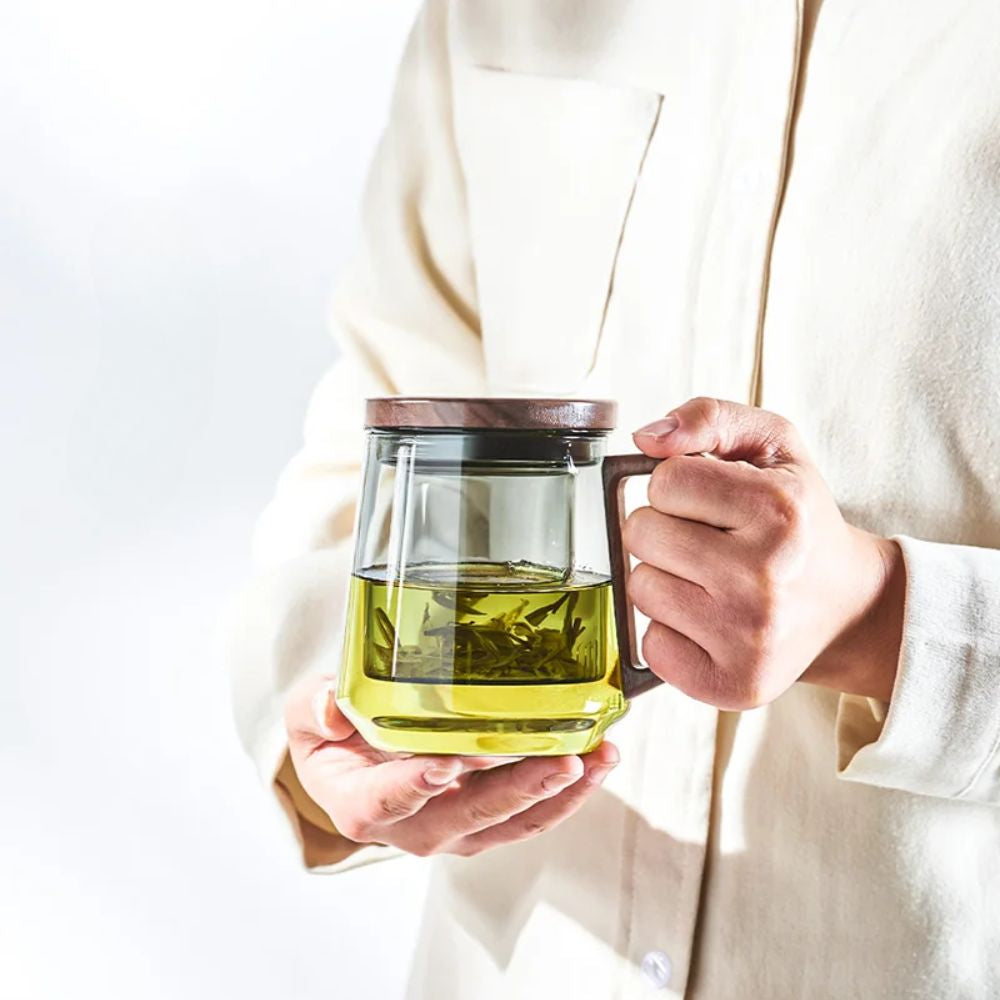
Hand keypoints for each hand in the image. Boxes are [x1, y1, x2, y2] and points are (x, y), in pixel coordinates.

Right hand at [284, 675, 618, 857]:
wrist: (355, 761)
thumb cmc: (333, 738)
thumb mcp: (307, 716)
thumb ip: (313, 708)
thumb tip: (330, 705)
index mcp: (360, 804)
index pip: (384, 802)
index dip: (413, 786)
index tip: (446, 764)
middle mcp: (412, 827)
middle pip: (466, 819)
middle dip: (516, 791)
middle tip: (559, 761)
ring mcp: (455, 827)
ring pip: (509, 822)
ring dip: (557, 794)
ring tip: (596, 760)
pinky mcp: (486, 818)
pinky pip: (530, 815)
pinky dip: (567, 792)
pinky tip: (598, 761)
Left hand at [624, 397, 904, 708]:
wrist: (847, 605)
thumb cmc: (800, 521)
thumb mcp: (775, 446)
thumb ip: (712, 417)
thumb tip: (647, 438)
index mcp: (780, 510)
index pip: (665, 480)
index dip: (678, 485)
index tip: (709, 501)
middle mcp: (764, 576)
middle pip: (641, 533)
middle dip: (664, 528)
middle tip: (707, 540)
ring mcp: (747, 637)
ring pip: (639, 588)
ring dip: (664, 578)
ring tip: (709, 579)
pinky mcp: (731, 685)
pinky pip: (651, 644)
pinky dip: (670, 631)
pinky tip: (708, 620)